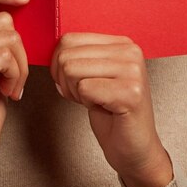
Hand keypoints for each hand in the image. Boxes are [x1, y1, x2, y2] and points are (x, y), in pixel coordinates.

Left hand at [51, 33, 172, 186]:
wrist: (134, 148)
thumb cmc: (112, 113)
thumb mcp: (94, 76)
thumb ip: (78, 58)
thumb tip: (51, 51)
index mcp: (121, 43)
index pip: (69, 39)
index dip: (58, 65)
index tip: (74, 82)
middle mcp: (130, 52)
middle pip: (67, 55)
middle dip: (65, 82)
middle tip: (86, 96)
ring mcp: (133, 71)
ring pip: (72, 70)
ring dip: (76, 93)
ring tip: (96, 101)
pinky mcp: (130, 92)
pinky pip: (85, 89)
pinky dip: (86, 103)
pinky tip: (104, 109)